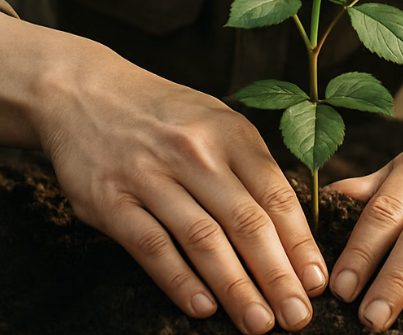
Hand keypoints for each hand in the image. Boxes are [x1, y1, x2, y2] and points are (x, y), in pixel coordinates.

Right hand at [33, 39, 327, 334]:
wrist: (85, 91)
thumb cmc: (162, 113)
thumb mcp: (213, 119)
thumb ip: (247, 163)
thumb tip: (289, 226)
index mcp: (228, 130)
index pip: (274, 193)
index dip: (299, 241)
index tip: (317, 280)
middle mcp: (193, 150)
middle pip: (245, 221)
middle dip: (277, 275)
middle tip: (298, 316)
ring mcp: (150, 174)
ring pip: (202, 239)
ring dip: (235, 287)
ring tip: (259, 323)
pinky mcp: (110, 199)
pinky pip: (151, 246)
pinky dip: (179, 280)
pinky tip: (202, 308)